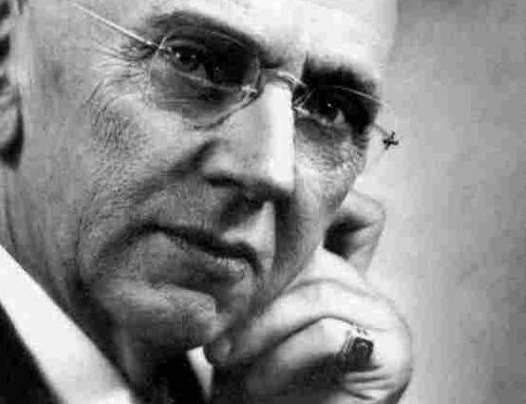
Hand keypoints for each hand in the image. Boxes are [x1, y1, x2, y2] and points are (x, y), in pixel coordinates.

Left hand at [204, 192, 412, 402]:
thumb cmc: (258, 381)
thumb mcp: (249, 319)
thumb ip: (254, 280)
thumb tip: (223, 234)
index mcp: (332, 270)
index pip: (314, 224)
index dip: (280, 232)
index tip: (234, 269)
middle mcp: (363, 287)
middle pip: (309, 261)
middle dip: (254, 298)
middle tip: (214, 335)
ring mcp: (383, 317)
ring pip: (316, 295)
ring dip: (261, 331)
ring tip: (226, 358)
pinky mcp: (393, 352)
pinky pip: (328, 332)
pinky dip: (284, 357)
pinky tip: (259, 382)